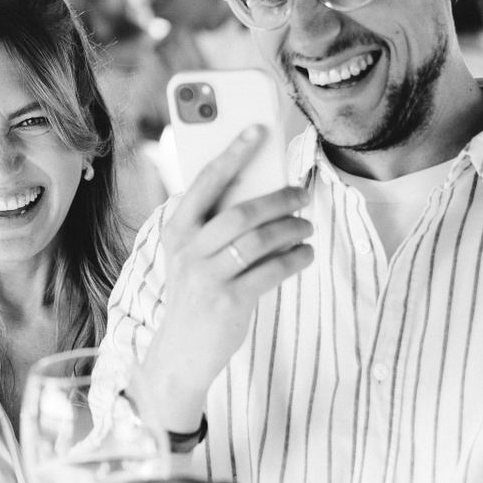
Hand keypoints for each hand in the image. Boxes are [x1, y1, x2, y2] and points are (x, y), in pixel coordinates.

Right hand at [133, 126, 312, 431]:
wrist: (179, 353)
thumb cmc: (194, 294)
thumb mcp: (191, 254)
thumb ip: (214, 224)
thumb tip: (263, 189)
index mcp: (176, 229)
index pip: (206, 180)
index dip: (234, 152)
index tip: (258, 129)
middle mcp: (188, 249)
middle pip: (242, 211)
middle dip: (279, 198)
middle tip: (301, 195)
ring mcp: (207, 276)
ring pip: (260, 239)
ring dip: (292, 229)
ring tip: (306, 227)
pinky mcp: (229, 301)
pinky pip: (272, 270)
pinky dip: (296, 258)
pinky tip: (305, 254)